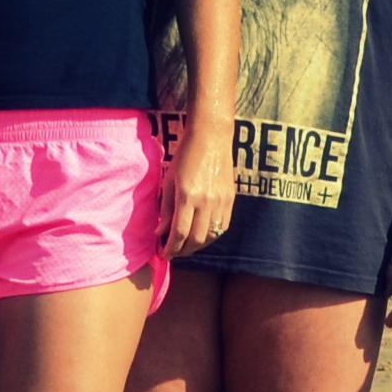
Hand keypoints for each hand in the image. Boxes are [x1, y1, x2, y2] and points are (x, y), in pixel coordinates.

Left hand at [161, 130, 234, 258]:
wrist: (211, 137)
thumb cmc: (185, 155)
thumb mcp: (169, 180)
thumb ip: (165, 208)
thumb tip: (160, 233)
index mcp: (188, 196)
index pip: (180, 233)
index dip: (171, 248)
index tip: (163, 254)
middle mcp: (207, 201)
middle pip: (196, 239)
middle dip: (183, 251)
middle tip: (173, 253)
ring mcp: (221, 201)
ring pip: (211, 236)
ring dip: (197, 246)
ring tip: (186, 246)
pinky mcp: (231, 200)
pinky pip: (222, 227)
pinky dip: (211, 236)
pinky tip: (201, 235)